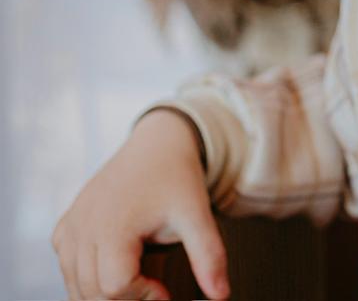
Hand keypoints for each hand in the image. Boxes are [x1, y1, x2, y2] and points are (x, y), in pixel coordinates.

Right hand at [51, 109, 229, 299]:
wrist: (158, 144)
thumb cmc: (175, 176)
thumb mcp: (197, 214)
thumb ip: (209, 256)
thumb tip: (221, 295)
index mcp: (112, 228)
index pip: (116, 287)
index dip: (144, 295)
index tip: (165, 289)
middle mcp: (83, 229)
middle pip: (93, 293)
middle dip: (126, 298)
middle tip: (153, 287)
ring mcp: (71, 227)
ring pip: (75, 286)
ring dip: (104, 292)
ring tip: (138, 278)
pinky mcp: (66, 225)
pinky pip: (66, 267)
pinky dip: (84, 277)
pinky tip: (113, 264)